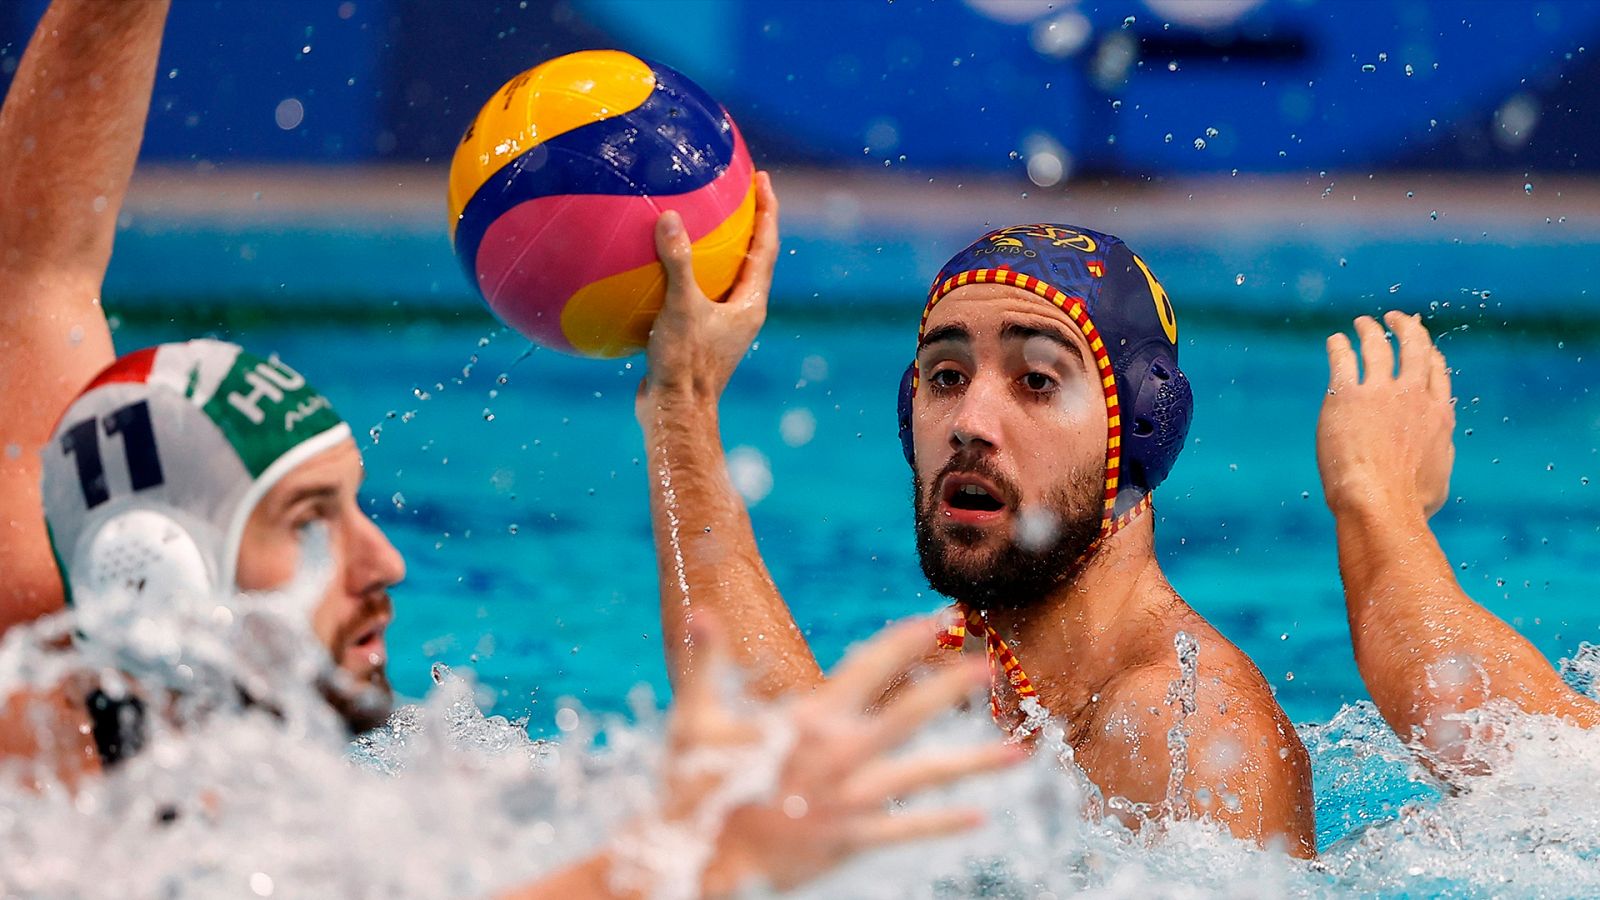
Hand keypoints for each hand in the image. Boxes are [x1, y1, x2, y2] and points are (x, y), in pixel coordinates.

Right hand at [633, 616, 1016, 897]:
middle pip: (911, 712)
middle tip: (990, 667)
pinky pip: (907, 830)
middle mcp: (839, 754)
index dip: (907, 640)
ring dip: (975, 762)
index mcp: (808, 719)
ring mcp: (850, 799)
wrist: (699, 857)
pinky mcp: (851, 839)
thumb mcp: (695, 719)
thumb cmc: (694, 786)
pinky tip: (978, 816)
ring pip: (925, 775)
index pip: (871, 666)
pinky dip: (943, 823)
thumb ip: (706, 662)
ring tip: (1018, 753)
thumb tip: (701, 613)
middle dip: (954, 687)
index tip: (938, 621)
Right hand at [637, 172, 778, 406]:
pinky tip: (649, 265)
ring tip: (696, 219)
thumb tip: (671, 218)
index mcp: (750, 304)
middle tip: (735, 190)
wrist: (673, 413)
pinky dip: (678, 275)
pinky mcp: (696, 338)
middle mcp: (741, 313)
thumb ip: (677, 262)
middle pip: (750, 258)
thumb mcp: (680, 307)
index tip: (762, 180)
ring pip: (721, 278)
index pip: (766, 247)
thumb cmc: (684, 363)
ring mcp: (719, 327)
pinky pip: (690, 296)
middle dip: (745, 223)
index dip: (766, 211)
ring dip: (714, 250)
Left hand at [1317, 311, 1454, 519]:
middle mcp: (1413, 397)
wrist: (1379, 502)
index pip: (1437, 373)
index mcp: (1438, 416)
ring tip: (1362, 323)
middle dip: (1406, 328)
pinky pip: (1343, 360)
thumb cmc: (1408, 504)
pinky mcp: (1346, 396)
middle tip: (1395, 318)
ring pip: (1378, 347)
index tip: (1424, 346)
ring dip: (1370, 330)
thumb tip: (1438, 458)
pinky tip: (1334, 341)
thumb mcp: (1437, 482)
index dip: (1430, 355)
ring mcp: (1380, 393)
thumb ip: (1437, 459)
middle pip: (1414, 348)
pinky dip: (1339, 346)